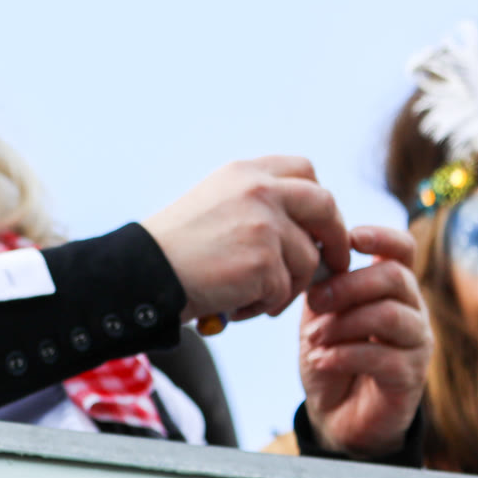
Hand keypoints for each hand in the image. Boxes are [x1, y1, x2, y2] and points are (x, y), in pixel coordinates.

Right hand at [141, 156, 350, 322]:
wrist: (141, 273)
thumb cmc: (175, 251)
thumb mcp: (216, 206)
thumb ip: (259, 205)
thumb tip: (312, 231)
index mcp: (245, 173)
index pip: (304, 171)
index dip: (318, 201)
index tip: (318, 226)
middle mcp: (258, 190)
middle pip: (324, 206)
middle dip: (335, 238)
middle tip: (332, 265)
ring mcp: (264, 224)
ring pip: (308, 259)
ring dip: (289, 285)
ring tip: (252, 297)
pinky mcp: (263, 261)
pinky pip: (284, 290)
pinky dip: (264, 305)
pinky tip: (235, 306)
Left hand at [298, 225, 428, 457]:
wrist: (335, 412)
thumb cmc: (330, 353)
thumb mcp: (319, 314)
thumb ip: (321, 283)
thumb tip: (313, 248)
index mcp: (390, 288)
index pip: (402, 248)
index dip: (381, 236)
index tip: (350, 238)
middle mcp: (412, 310)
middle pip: (394, 277)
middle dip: (348, 285)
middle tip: (315, 303)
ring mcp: (416, 344)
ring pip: (390, 315)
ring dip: (343, 324)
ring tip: (313, 339)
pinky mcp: (411, 376)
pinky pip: (382, 357)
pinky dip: (343, 355)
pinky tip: (320, 360)